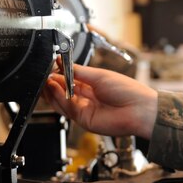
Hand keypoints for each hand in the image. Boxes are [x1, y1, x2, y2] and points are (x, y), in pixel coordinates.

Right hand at [42, 64, 158, 138]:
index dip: (59, 73)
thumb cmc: (127, 91)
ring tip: (47, 80)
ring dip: (52, 91)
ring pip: (61, 101)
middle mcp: (86, 97)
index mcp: (92, 84)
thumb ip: (79, 71)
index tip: (51, 65)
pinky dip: (58, 99)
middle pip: (62, 91)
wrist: (138, 109)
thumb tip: (63, 63)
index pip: (69, 78)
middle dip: (52, 83)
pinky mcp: (83, 119)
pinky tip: (55, 89)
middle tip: (44, 74)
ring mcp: (84, 109)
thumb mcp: (99, 75)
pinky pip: (66, 109)